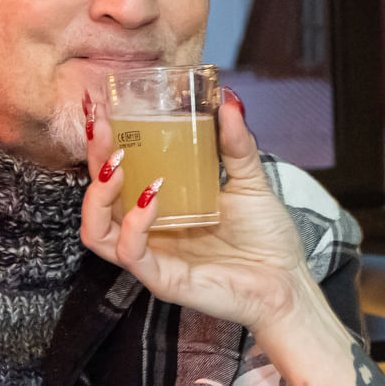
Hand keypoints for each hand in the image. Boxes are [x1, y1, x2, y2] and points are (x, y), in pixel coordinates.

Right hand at [83, 91, 318, 335]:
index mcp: (160, 211)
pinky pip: (132, 255)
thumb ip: (236, 146)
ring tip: (117, 167)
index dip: (102, 150)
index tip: (102, 115)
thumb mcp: (250, 182)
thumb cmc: (267, 240)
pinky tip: (150, 198)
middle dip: (95, 164)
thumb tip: (229, 102)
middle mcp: (149, 234)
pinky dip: (135, 225)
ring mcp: (153, 259)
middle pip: (98, 203)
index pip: (116, 180)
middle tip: (102, 131)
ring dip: (99, 197)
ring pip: (98, 233)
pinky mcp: (164, 281)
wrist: (289, 283)